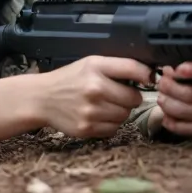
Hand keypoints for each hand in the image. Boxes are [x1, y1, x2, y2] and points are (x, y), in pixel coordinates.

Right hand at [35, 56, 151, 138]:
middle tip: (116, 95)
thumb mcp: (91, 63)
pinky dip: (109, 124)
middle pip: (134, 98)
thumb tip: (148, 75)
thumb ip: (117, 67)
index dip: (146, 75)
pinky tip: (97, 116)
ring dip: (120, 112)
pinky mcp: (87, 128)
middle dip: (129, 97)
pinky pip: (114, 129)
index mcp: (96, 67)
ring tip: (104, 105)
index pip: (133, 69)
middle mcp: (94, 89)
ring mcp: (91, 111)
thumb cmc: (69, 79)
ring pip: (125, 115)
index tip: (149, 79)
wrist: (42, 99)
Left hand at [151, 62, 191, 137]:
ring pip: (191, 111)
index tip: (178, 70)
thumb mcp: (176, 65)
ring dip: (170, 106)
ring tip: (161, 100)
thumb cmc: (180, 77)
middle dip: (172, 90)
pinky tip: (167, 118)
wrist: (181, 96)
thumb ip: (173, 65)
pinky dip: (176, 125)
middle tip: (161, 85)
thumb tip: (169, 71)